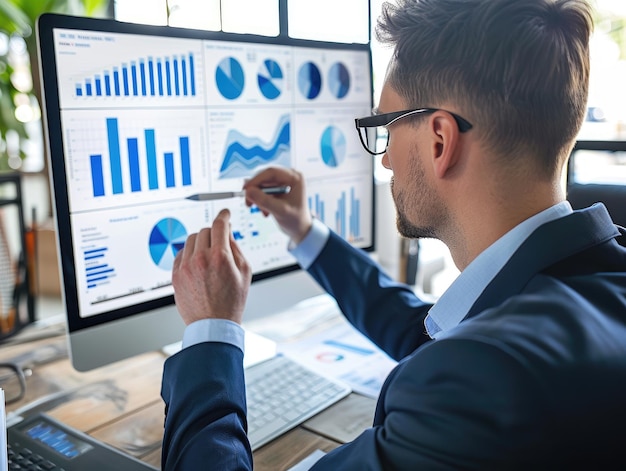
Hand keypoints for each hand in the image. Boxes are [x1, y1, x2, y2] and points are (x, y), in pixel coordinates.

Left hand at [171, 209, 251, 325]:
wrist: (213, 324)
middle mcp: (200, 259)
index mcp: (220, 257)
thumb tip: (227, 232)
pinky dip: (190, 253)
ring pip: (192, 240)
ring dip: (201, 242)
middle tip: (220, 242)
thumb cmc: (231, 301)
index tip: (225, 214)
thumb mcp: (245, 272)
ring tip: (209, 255)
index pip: (219, 225)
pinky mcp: (176, 275)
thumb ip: (236, 248)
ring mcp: (186, 267)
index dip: (224, 216)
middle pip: (205, 230)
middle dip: (214, 233)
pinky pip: (181, 253)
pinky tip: (198, 263)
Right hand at [243, 167, 312, 243]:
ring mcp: (281, 183)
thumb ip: (264, 201)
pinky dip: (260, 201)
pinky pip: (261, 191)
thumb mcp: (280, 211)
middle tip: (248, 203)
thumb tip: (248, 191)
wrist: (299, 228)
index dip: (256, 180)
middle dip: (255, 191)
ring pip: (261, 185)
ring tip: (263, 211)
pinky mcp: (276, 189)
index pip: (272, 172)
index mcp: (294, 177)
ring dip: (257, 198)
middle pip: (264, 177)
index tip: (246, 190)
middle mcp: (288, 177)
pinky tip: (266, 212)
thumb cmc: (296, 219)